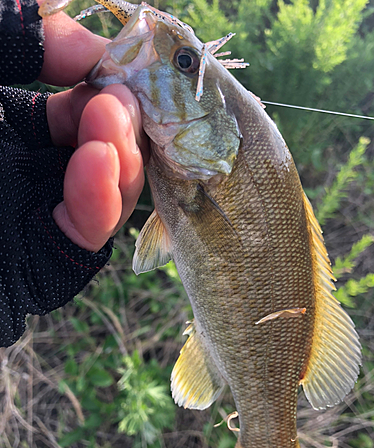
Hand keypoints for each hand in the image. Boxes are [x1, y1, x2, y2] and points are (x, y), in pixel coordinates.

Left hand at [40, 9, 145, 251]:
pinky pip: (91, 231)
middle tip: (126, 94)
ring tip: (111, 114)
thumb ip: (23, 38)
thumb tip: (95, 51)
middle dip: (127, 119)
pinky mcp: (47, 256)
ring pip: (115, 189)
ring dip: (124, 152)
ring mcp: (45, 212)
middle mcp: (37, 169)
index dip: (108, 82)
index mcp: (18, 127)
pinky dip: (103, 197)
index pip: (82, 104)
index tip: (126, 62)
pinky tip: (100, 156)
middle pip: (113, 147)